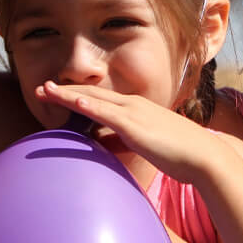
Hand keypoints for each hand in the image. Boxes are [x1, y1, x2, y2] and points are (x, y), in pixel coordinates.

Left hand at [36, 81, 222, 184]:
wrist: (201, 155)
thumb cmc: (177, 151)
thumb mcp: (144, 143)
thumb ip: (123, 140)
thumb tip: (102, 143)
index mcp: (135, 107)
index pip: (100, 97)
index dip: (76, 94)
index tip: (55, 92)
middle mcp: (132, 104)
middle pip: (92, 93)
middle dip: (64, 90)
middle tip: (41, 87)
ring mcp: (134, 112)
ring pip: (94, 99)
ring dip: (67, 94)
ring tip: (45, 91)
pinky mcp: (135, 125)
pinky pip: (107, 114)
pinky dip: (89, 105)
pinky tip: (74, 101)